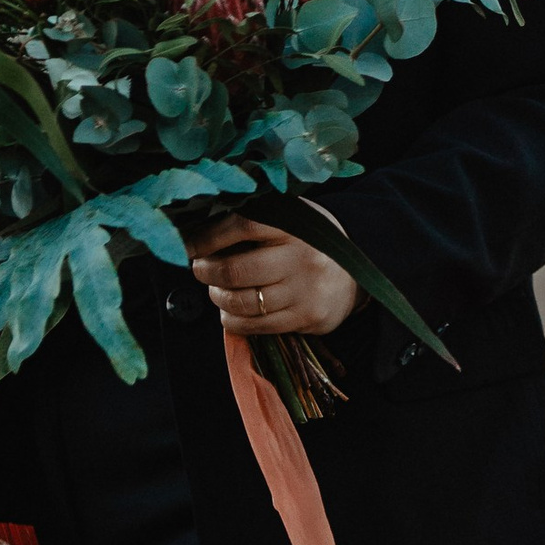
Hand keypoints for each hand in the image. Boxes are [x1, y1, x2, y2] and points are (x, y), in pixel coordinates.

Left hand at [184, 215, 358, 340]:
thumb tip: (203, 228)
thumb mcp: (293, 219)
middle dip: (206, 271)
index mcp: (296, 225)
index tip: (190, 244)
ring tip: (216, 290)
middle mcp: (301, 257)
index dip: (209, 236)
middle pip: (236, 269)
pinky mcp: (306, 318)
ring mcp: (304, 291)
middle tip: (199, 269)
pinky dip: (232, 319)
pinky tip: (230, 310)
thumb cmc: (310, 244)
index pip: (244, 225)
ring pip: (241, 301)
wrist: (354, 276)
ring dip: (218, 297)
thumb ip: (258, 219)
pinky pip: (254, 326)